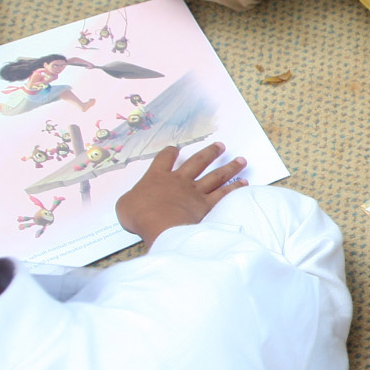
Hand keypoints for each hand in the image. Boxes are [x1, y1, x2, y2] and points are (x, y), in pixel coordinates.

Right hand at [115, 143, 246, 246]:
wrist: (160, 224)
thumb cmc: (140, 215)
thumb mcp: (126, 205)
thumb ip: (132, 200)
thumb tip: (133, 202)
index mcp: (157, 177)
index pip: (164, 159)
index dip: (170, 152)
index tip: (175, 149)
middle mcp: (179, 181)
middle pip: (197, 162)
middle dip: (209, 153)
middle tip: (220, 146)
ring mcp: (195, 192)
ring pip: (216, 176)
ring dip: (229, 167)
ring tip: (240, 160)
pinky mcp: (206, 206)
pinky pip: (224, 194)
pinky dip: (235, 188)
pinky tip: (244, 183)